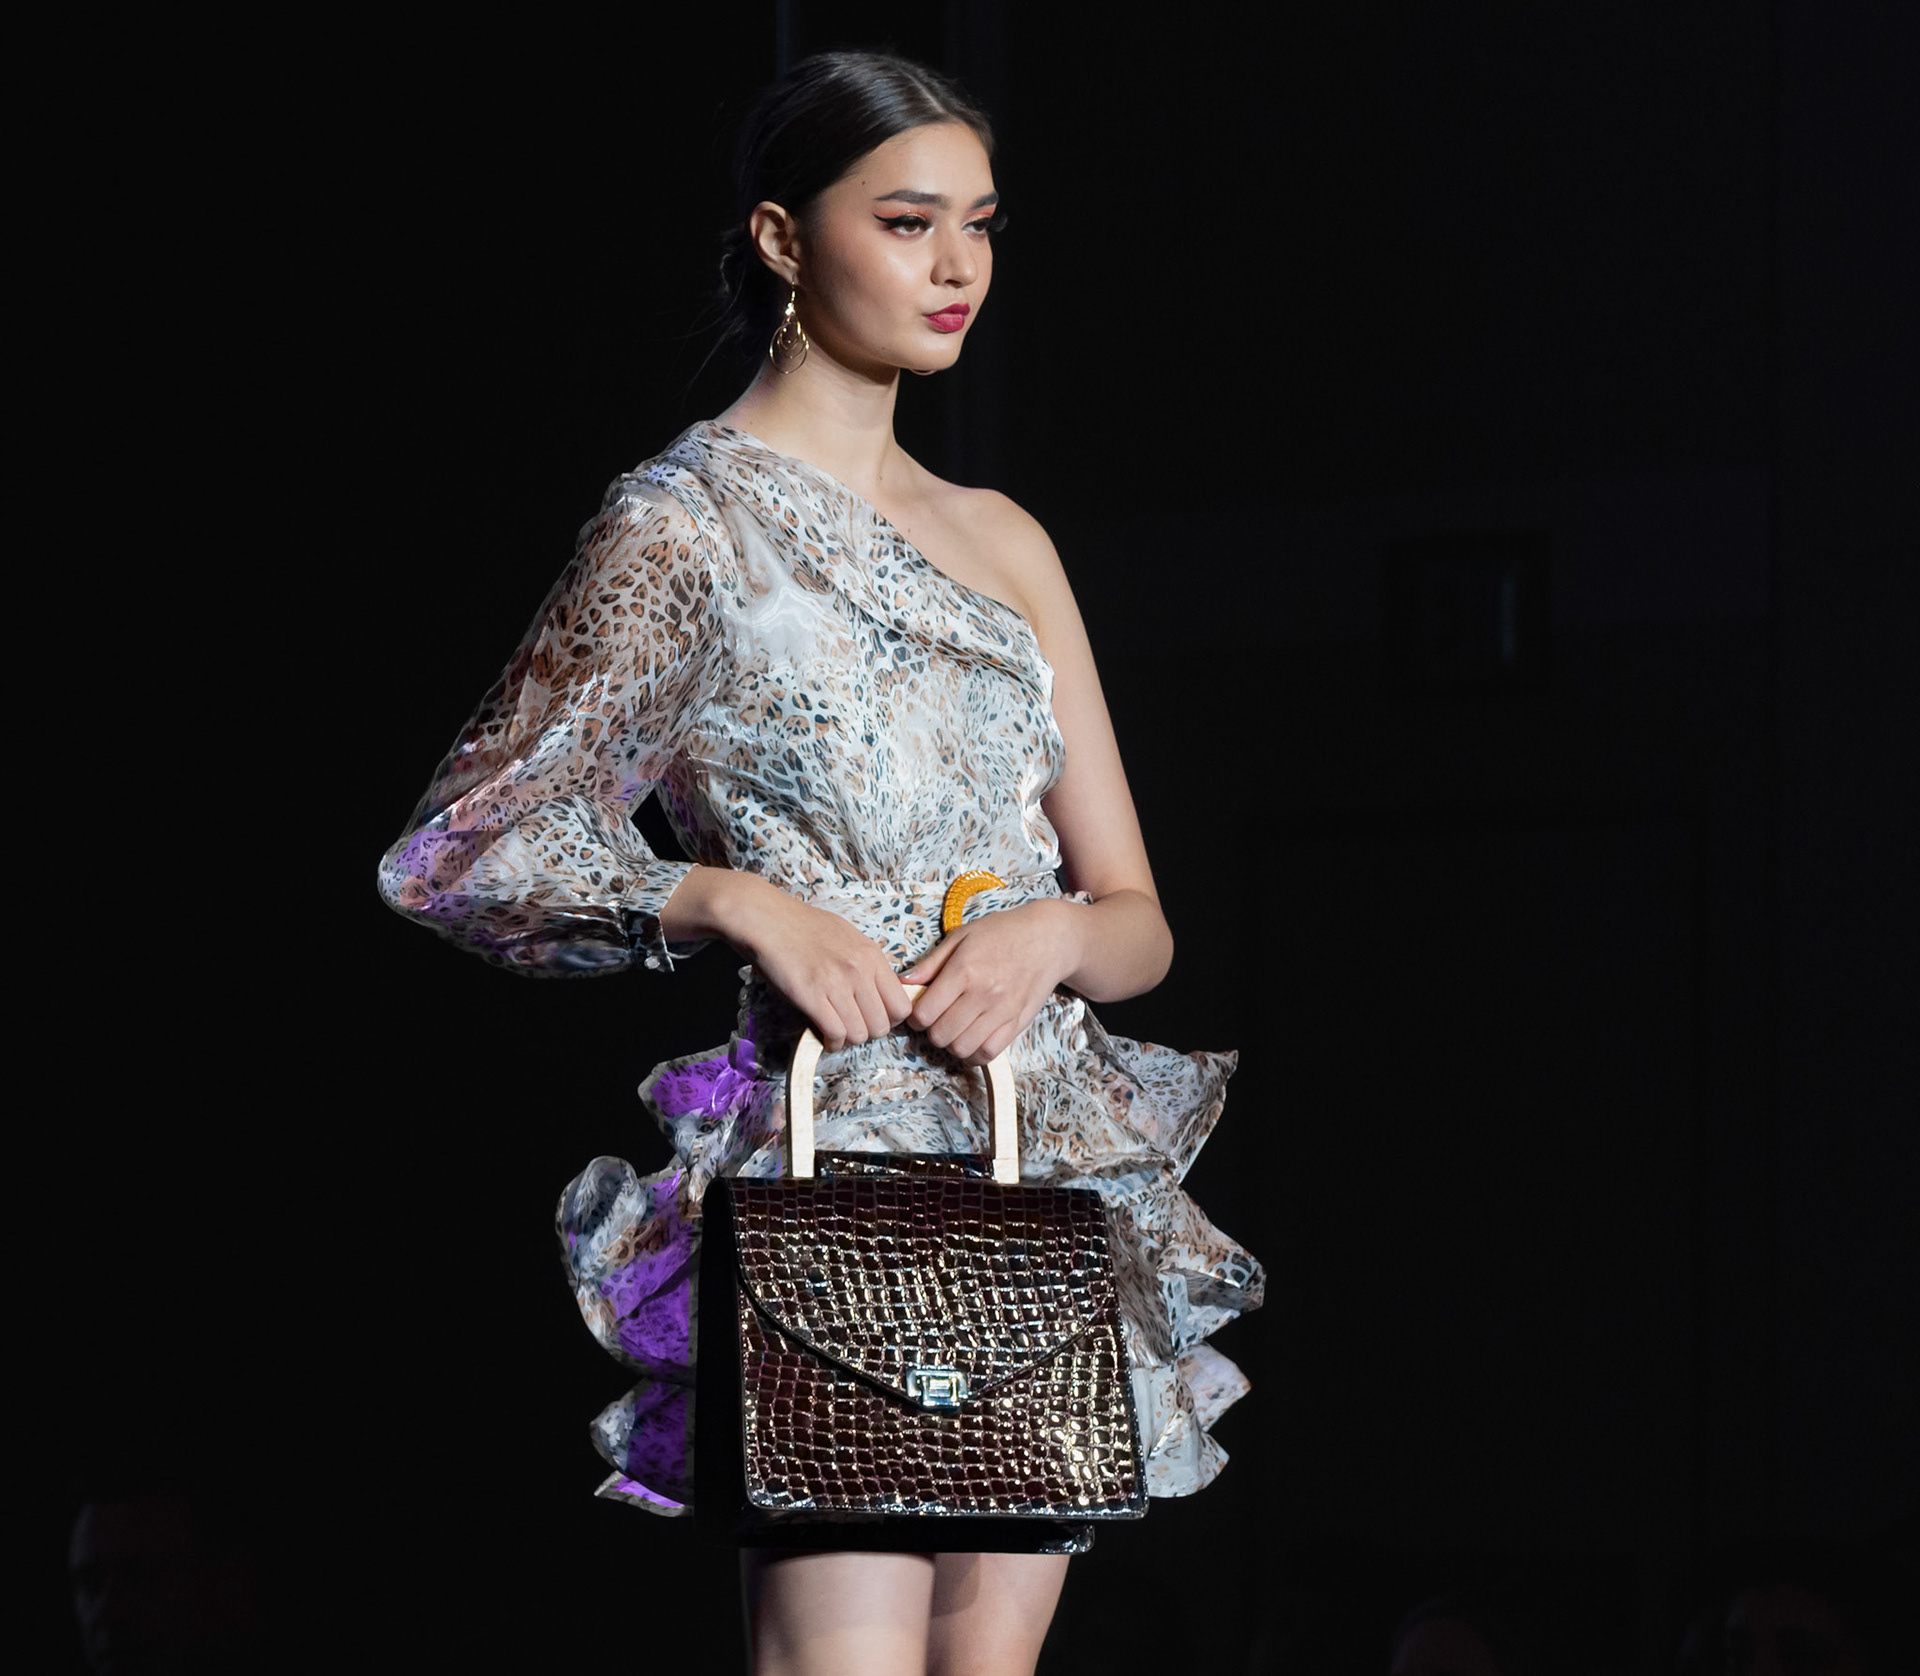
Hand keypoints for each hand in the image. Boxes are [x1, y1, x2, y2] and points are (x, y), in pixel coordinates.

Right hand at [727, 881, 912, 1051]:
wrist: (768, 919)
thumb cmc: (803, 927)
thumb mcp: (848, 937)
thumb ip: (867, 964)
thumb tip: (879, 991)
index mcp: (872, 956)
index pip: (901, 1005)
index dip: (890, 1019)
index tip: (875, 1018)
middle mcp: (859, 971)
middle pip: (882, 1025)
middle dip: (868, 1032)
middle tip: (852, 1026)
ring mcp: (836, 984)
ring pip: (859, 1034)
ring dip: (848, 1039)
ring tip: (836, 1030)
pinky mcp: (811, 996)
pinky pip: (835, 1033)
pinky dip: (831, 1042)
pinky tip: (824, 1036)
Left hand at [900, 900, 1082, 1063]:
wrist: (1048, 939)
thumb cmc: (1003, 933)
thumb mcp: (962, 936)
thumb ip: (931, 962)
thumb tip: (903, 982)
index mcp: (964, 970)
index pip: (924, 1013)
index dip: (915, 1017)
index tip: (920, 1011)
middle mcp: (982, 993)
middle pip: (941, 1035)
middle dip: (931, 1031)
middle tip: (937, 1020)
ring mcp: (1002, 1011)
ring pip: (962, 1048)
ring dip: (952, 1043)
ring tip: (955, 1029)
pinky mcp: (1017, 1023)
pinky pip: (989, 1053)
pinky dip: (975, 1052)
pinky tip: (972, 1038)